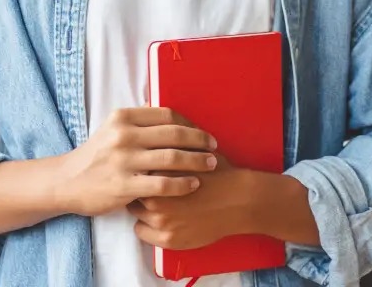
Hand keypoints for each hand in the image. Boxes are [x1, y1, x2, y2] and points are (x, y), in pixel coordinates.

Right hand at [57, 107, 218, 217]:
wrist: (67, 182)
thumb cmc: (96, 155)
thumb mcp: (112, 129)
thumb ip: (138, 120)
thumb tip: (165, 108)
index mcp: (123, 117)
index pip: (166, 114)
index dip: (189, 122)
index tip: (202, 132)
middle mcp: (123, 135)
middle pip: (174, 133)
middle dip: (200, 140)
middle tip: (214, 147)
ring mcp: (124, 161)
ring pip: (172, 158)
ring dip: (197, 161)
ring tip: (211, 164)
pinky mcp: (124, 185)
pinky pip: (163, 184)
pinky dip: (183, 183)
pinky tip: (194, 184)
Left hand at [128, 154, 253, 249]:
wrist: (239, 200)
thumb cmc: (217, 172)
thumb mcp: (192, 149)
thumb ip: (168, 144)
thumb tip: (148, 131)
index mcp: (159, 174)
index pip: (135, 170)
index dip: (140, 169)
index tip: (145, 170)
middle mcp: (155, 199)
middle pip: (132, 191)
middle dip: (140, 187)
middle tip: (151, 187)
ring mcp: (161, 221)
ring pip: (135, 212)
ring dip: (142, 207)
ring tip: (158, 202)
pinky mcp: (168, 240)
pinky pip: (141, 232)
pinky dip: (147, 226)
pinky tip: (161, 218)